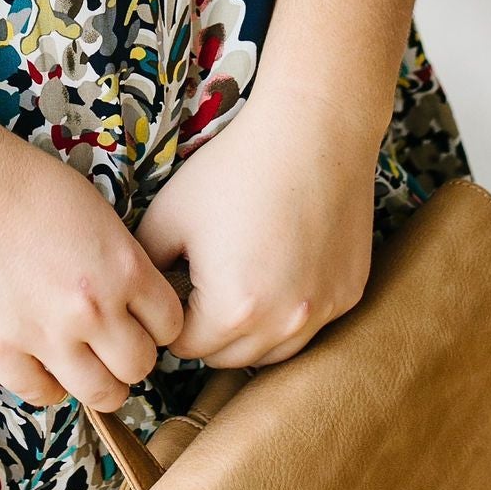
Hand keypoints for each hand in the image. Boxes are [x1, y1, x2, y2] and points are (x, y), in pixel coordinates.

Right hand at [0, 113, 185, 414]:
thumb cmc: (17, 179)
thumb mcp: (91, 207)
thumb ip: (116, 258)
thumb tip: (124, 291)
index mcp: (123, 267)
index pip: (170, 325)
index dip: (156, 325)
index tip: (139, 320)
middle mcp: (93, 309)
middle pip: (139, 366)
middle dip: (130, 357)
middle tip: (110, 344)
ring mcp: (46, 335)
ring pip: (100, 393)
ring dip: (97, 381)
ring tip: (82, 363)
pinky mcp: (0, 349)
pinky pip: (41, 393)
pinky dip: (48, 384)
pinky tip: (42, 363)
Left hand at [133, 75, 382, 369]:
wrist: (313, 131)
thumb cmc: (235, 168)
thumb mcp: (169, 215)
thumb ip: (148, 267)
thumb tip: (142, 296)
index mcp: (232, 311)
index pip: (186, 348)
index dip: (171, 320)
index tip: (173, 288)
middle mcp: (283, 324)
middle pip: (228, 357)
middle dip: (207, 331)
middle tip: (202, 284)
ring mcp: (322, 312)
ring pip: (272, 351)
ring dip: (250, 333)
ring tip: (239, 283)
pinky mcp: (348, 294)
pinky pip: (309, 324)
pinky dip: (289, 312)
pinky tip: (279, 269)